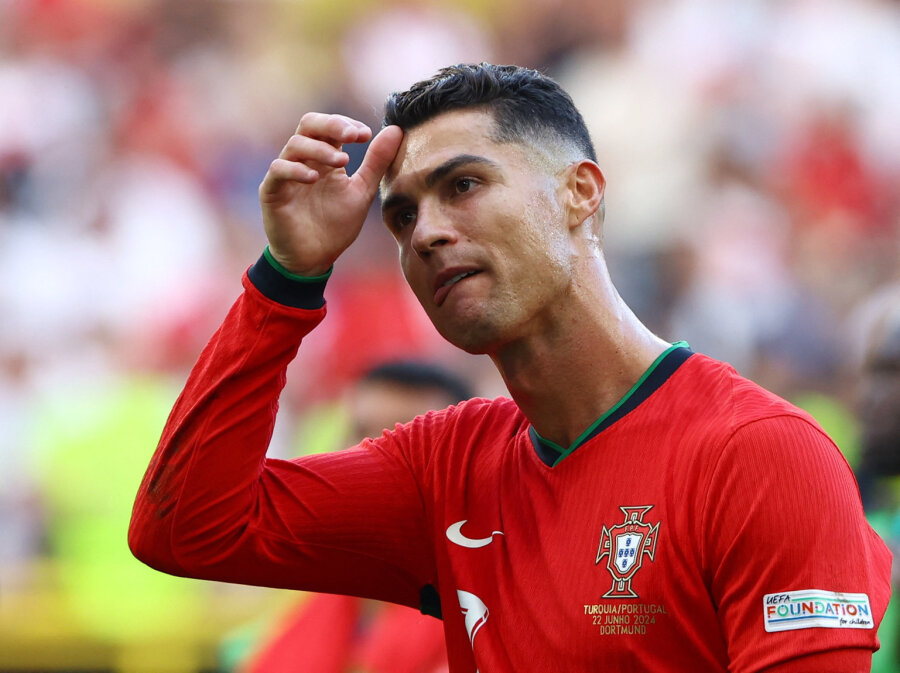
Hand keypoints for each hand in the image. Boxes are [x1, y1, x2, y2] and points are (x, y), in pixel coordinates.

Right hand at [259, 113, 403, 275]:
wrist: (314, 259)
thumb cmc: (336, 225)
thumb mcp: (362, 191)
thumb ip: (376, 162)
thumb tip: (396, 130)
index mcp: (324, 157)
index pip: (330, 126)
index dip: (346, 124)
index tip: (366, 134)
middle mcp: (303, 160)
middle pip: (309, 123)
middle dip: (331, 125)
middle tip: (353, 136)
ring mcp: (285, 173)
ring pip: (295, 144)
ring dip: (320, 149)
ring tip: (343, 163)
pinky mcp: (271, 191)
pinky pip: (278, 169)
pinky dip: (296, 169)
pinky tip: (314, 178)